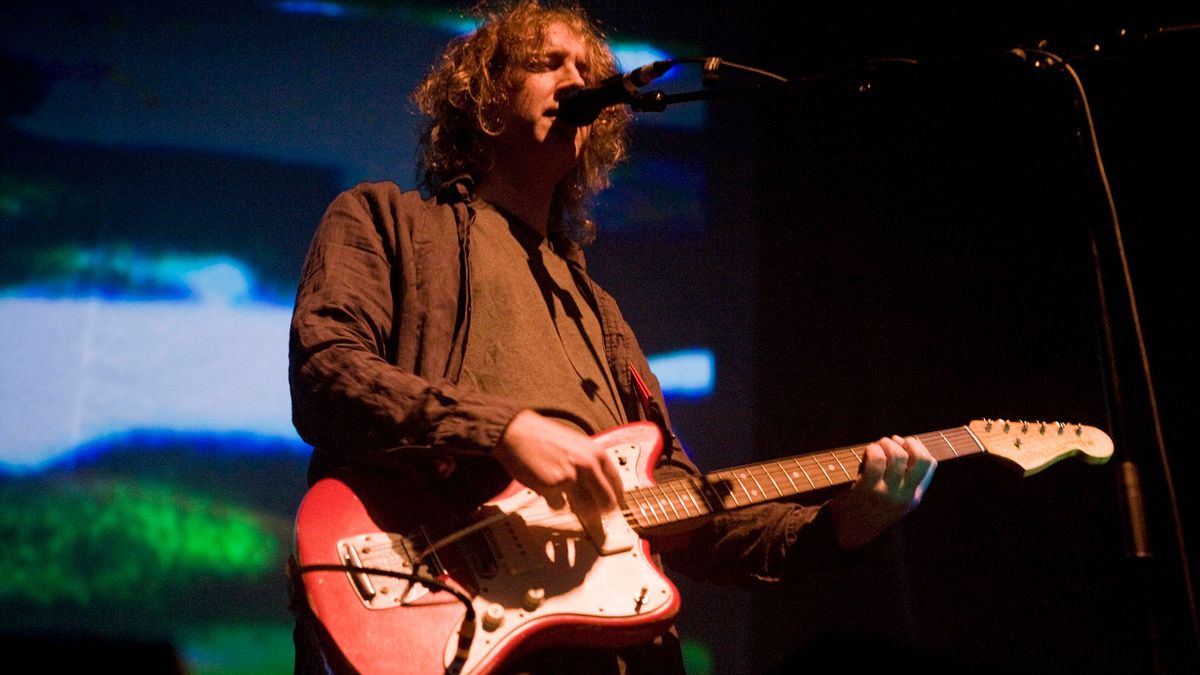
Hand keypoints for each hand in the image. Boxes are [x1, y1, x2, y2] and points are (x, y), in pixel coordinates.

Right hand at [494, 410, 624, 522]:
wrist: (518, 433)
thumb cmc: (545, 438)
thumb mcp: (578, 445)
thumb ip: (591, 464)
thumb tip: (601, 489)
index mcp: (597, 454)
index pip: (617, 485)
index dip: (615, 499)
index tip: (610, 507)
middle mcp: (588, 465)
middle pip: (607, 502)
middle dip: (601, 512)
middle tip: (593, 515)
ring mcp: (571, 477)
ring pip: (586, 509)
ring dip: (578, 511)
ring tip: (568, 501)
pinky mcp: (553, 487)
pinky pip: (560, 506)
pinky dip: (555, 503)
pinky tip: (548, 490)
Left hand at [828, 435, 935, 549]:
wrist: (847, 533)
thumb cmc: (867, 507)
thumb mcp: (893, 496)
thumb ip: (902, 476)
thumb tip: (901, 442)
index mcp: (914, 496)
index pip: (930, 463)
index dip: (917, 446)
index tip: (901, 444)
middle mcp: (906, 496)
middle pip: (920, 457)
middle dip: (904, 442)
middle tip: (887, 444)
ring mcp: (888, 493)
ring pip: (897, 455)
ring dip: (884, 444)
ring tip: (874, 448)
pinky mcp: (869, 490)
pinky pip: (876, 459)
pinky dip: (871, 450)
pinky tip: (865, 454)